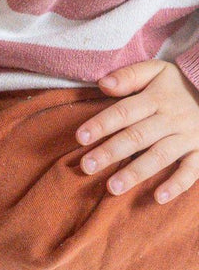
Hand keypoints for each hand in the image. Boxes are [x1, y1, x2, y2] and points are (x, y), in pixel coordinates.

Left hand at [77, 60, 198, 202]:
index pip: (125, 111)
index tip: (80, 137)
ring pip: (160, 155)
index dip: (102, 124)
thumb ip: (130, 76)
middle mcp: (172, 118)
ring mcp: (187, 137)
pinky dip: (177, 184)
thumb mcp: (158, 71)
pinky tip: (158, 198)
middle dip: (111, 152)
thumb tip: (103, 83)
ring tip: (112, 188)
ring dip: (136, 172)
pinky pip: (191, 171)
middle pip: (137, 136)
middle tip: (87, 166)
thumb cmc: (178, 86)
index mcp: (157, 98)